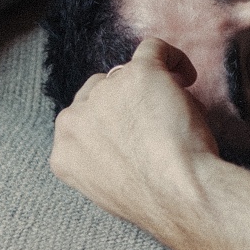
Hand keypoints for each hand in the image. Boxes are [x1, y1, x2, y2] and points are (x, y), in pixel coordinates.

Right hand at [50, 38, 218, 231]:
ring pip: (129, 74)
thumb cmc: (156, 201)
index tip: (136, 130)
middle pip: (101, 92)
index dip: (113, 122)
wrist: (177, 195)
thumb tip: (126, 135)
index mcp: (64, 150)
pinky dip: (171, 57)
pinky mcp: (138, 74)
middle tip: (158, 119)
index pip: (83, 119)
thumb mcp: (109, 188)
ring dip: (153, 87)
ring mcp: (104, 93)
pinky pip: (152, 48)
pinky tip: (185, 76)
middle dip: (128, 102)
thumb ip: (103, 157)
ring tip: (178, 111)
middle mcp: (75, 117)